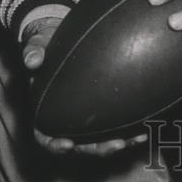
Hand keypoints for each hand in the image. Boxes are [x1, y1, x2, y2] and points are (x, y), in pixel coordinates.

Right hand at [22, 14, 146, 155]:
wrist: (62, 33)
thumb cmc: (47, 40)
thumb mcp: (37, 42)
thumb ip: (34, 50)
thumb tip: (32, 60)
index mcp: (45, 108)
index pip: (45, 135)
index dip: (54, 144)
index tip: (67, 144)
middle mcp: (66, 117)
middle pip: (79, 144)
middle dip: (98, 148)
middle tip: (117, 144)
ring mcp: (87, 115)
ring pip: (101, 138)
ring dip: (121, 142)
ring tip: (139, 137)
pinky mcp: (105, 106)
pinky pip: (118, 123)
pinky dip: (132, 127)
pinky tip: (149, 123)